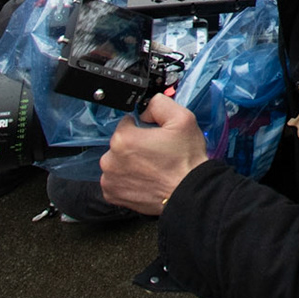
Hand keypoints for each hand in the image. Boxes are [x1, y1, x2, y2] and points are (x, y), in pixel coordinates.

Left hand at [98, 93, 207, 215]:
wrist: (188, 193)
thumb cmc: (185, 161)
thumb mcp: (182, 119)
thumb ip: (159, 103)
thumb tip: (146, 106)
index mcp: (123, 139)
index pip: (128, 122)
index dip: (144, 127)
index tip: (156, 137)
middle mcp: (110, 160)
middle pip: (121, 143)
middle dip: (136, 145)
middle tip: (157, 153)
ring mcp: (110, 179)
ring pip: (117, 161)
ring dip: (130, 162)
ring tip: (152, 168)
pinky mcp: (112, 194)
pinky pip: (116, 179)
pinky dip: (127, 178)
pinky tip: (145, 179)